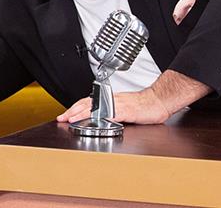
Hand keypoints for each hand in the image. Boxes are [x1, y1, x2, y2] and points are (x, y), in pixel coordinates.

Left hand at [55, 88, 173, 124]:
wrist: (158, 101)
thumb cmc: (144, 106)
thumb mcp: (124, 108)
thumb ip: (112, 112)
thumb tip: (100, 118)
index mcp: (110, 99)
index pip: (88, 102)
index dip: (75, 108)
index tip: (66, 114)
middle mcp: (111, 100)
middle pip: (87, 104)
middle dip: (73, 111)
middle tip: (62, 117)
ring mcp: (118, 105)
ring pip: (95, 108)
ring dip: (81, 113)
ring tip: (71, 118)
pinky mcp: (125, 111)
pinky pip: (110, 113)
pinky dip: (100, 117)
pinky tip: (93, 121)